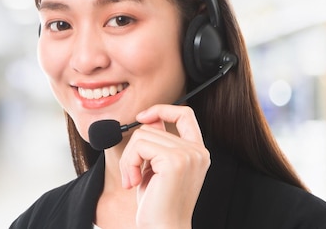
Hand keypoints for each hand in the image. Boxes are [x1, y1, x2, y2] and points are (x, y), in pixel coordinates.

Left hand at [120, 104, 209, 227]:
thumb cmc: (157, 204)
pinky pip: (139, 146)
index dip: (162, 109)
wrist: (164, 228)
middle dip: (132, 150)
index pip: (185, 114)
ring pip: (141, 135)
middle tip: (130, 175)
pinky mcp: (174, 160)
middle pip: (151, 128)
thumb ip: (157, 143)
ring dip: (128, 159)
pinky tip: (133, 182)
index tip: (142, 117)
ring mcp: (188, 155)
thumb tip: (148, 118)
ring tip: (132, 179)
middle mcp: (197, 151)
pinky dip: (128, 163)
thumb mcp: (157, 168)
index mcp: (197, 152)